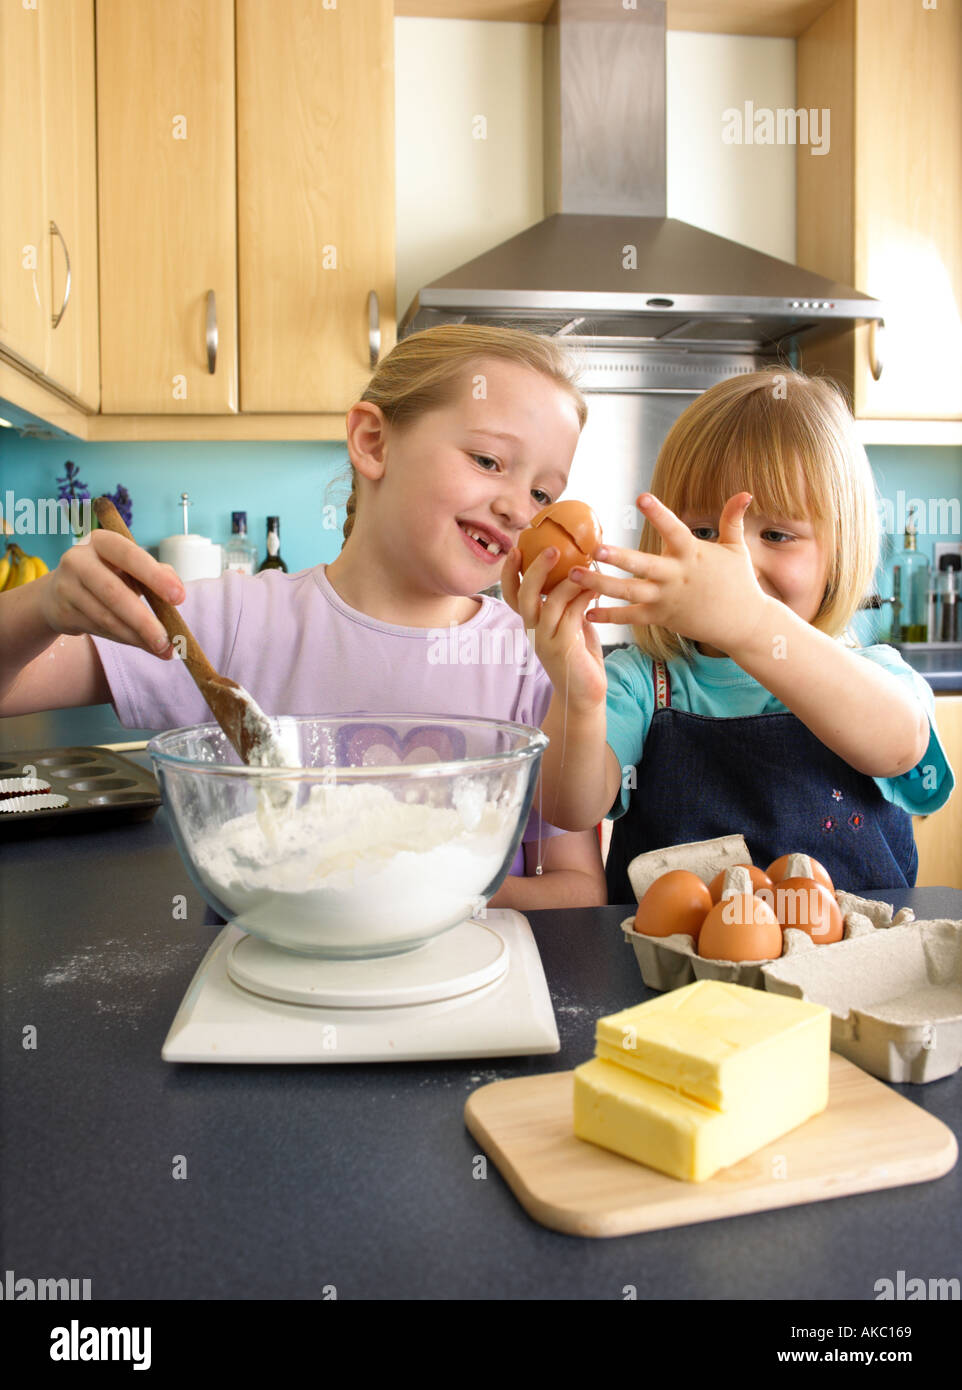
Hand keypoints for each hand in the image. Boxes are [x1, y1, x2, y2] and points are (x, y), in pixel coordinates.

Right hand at [35, 530, 184, 656]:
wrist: (58, 592)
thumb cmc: (107, 575)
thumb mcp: (128, 567)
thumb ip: (155, 573)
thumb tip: (177, 592)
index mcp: (101, 541)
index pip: (130, 555)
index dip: (155, 576)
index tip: (179, 597)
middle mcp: (78, 560)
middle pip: (114, 594)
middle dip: (144, 621)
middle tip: (168, 641)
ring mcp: (66, 587)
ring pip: (107, 618)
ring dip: (137, 637)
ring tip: (162, 649)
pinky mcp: (63, 612)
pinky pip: (100, 630)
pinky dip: (125, 639)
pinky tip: (141, 644)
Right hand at [500, 544, 606, 713]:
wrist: (584, 694)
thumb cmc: (579, 658)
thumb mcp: (571, 624)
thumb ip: (570, 602)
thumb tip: (579, 573)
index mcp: (532, 622)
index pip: (511, 594)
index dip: (509, 572)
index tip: (516, 549)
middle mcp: (533, 630)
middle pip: (525, 596)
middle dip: (536, 570)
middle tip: (552, 550)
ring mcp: (546, 641)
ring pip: (550, 604)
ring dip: (568, 582)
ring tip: (586, 567)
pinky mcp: (564, 649)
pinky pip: (571, 616)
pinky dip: (582, 599)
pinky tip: (595, 590)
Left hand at [572, 492, 769, 654]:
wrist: (744, 624)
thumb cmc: (739, 582)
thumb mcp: (737, 548)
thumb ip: (732, 519)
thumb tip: (745, 492)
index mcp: (692, 554)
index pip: (674, 529)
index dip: (659, 514)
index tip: (641, 497)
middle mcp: (676, 577)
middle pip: (643, 566)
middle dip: (618, 558)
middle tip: (594, 549)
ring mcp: (666, 599)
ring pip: (629, 592)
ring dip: (600, 585)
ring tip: (573, 575)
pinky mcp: (661, 618)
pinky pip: (630, 618)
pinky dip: (608, 616)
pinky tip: (585, 612)